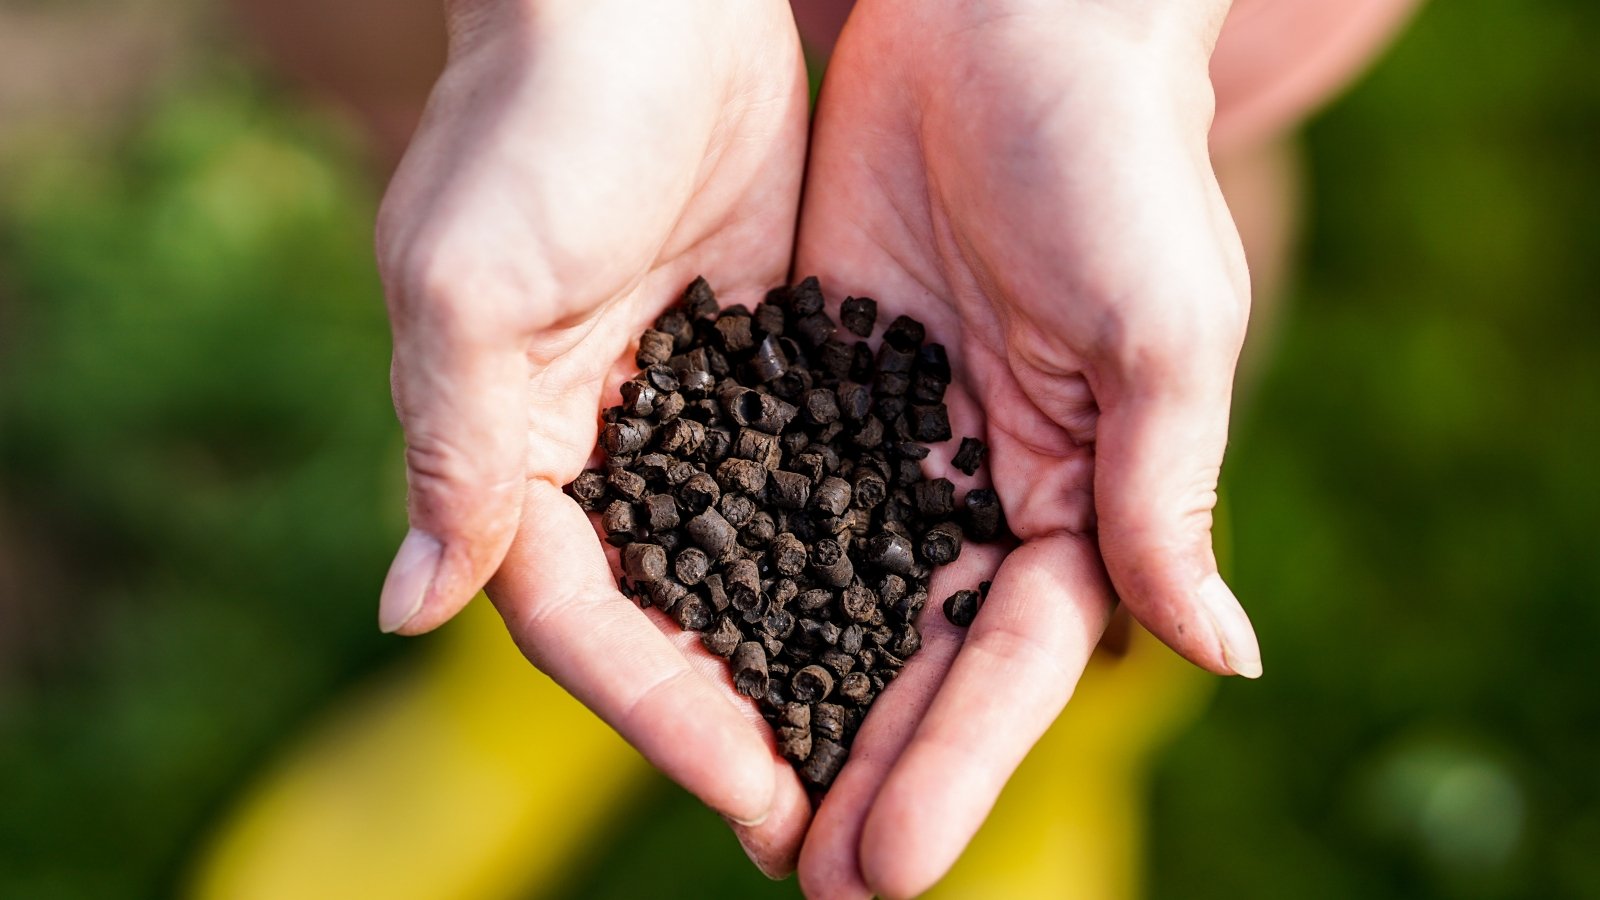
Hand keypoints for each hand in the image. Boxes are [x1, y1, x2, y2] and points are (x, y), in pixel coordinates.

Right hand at [372, 0, 811, 872]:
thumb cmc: (538, 119)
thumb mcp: (473, 286)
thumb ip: (453, 450)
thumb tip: (404, 611)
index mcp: (514, 450)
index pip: (586, 623)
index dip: (666, 715)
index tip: (760, 795)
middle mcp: (601, 450)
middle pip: (674, 623)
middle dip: (745, 724)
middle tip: (829, 831)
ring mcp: (690, 411)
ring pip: (752, 570)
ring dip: (810, 663)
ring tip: (885, 760)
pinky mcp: (766, 361)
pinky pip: (812, 484)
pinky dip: (854, 555)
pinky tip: (917, 618)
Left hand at [791, 1, 1258, 894]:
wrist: (1010, 16)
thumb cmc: (1114, 156)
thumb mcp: (1160, 327)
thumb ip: (1165, 492)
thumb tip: (1226, 657)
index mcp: (1072, 489)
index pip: (1011, 658)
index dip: (955, 763)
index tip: (890, 862)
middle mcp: (975, 482)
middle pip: (913, 655)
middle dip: (866, 767)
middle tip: (810, 883)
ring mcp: (885, 433)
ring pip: (829, 597)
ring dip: (788, 702)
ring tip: (740, 810)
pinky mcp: (809, 370)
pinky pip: (759, 493)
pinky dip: (725, 576)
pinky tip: (679, 652)